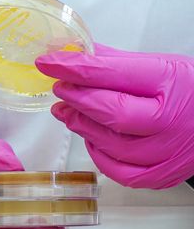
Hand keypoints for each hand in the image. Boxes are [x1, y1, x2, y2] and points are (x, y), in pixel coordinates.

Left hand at [36, 43, 193, 188]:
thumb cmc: (189, 90)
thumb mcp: (159, 65)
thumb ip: (113, 61)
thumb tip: (70, 53)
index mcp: (170, 81)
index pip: (110, 73)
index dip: (73, 68)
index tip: (48, 62)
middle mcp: (172, 119)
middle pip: (111, 112)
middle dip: (77, 99)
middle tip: (59, 89)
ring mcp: (169, 151)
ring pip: (111, 144)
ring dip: (82, 125)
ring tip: (68, 111)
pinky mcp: (163, 175)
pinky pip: (120, 172)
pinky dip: (99, 154)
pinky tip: (91, 138)